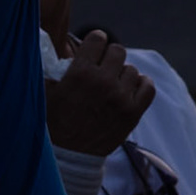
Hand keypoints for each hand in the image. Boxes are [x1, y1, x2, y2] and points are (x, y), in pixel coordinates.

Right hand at [44, 31, 155, 155]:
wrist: (68, 156)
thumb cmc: (53, 122)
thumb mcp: (47, 90)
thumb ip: (54, 65)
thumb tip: (54, 42)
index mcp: (80, 72)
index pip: (98, 38)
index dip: (94, 43)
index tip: (92, 50)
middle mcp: (103, 82)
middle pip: (118, 51)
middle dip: (109, 58)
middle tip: (101, 70)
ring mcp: (120, 98)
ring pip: (131, 69)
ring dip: (121, 75)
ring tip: (110, 86)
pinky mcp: (133, 113)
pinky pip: (148, 87)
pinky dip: (141, 85)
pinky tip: (129, 90)